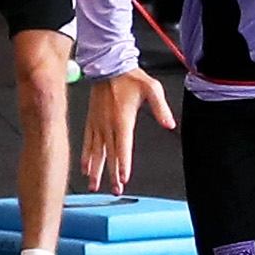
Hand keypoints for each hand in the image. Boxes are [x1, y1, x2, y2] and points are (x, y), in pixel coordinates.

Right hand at [84, 67, 173, 192]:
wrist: (108, 65)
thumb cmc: (129, 76)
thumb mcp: (152, 88)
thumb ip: (161, 108)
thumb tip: (170, 124)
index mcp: (122, 119)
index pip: (123, 146)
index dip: (122, 163)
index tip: (123, 178)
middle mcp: (108, 124)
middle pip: (110, 154)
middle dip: (111, 173)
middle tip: (114, 189)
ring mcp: (98, 123)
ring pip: (97, 151)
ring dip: (96, 169)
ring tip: (94, 185)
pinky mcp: (92, 120)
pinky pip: (88, 141)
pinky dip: (86, 155)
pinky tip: (85, 166)